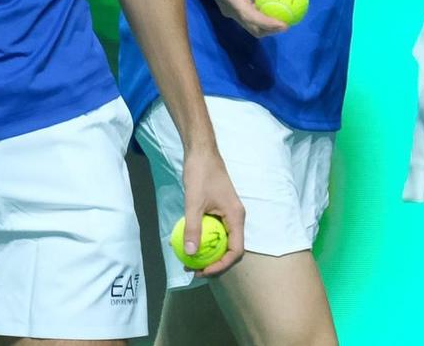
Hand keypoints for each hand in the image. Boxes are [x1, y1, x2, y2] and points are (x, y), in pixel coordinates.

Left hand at [178, 142, 246, 277]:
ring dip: (207, 251)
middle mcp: (235, 218)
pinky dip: (203, 238)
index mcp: (236, 218)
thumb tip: (191, 253)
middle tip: (193, 269)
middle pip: (229, 248)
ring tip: (189, 259)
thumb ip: (193, 228)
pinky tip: (188, 241)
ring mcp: (227, 214)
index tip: (204, 270)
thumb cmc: (200, 174)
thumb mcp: (194, 202)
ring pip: (221, 240)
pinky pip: (214, 230)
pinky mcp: (219, 209)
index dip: (222, 265)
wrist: (201, 152)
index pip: (236, 251)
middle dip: (213, 261)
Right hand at [184, 0, 291, 37]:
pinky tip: (270, 4)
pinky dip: (260, 16)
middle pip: (252, 27)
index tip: (285, 24)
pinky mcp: (229, 6)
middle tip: (289, 21)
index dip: (268, 23)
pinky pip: (247, 17)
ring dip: (266, 23)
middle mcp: (229, 7)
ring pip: (250, 24)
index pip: (250, 16)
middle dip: (271, 29)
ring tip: (282, 13)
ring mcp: (228, 8)